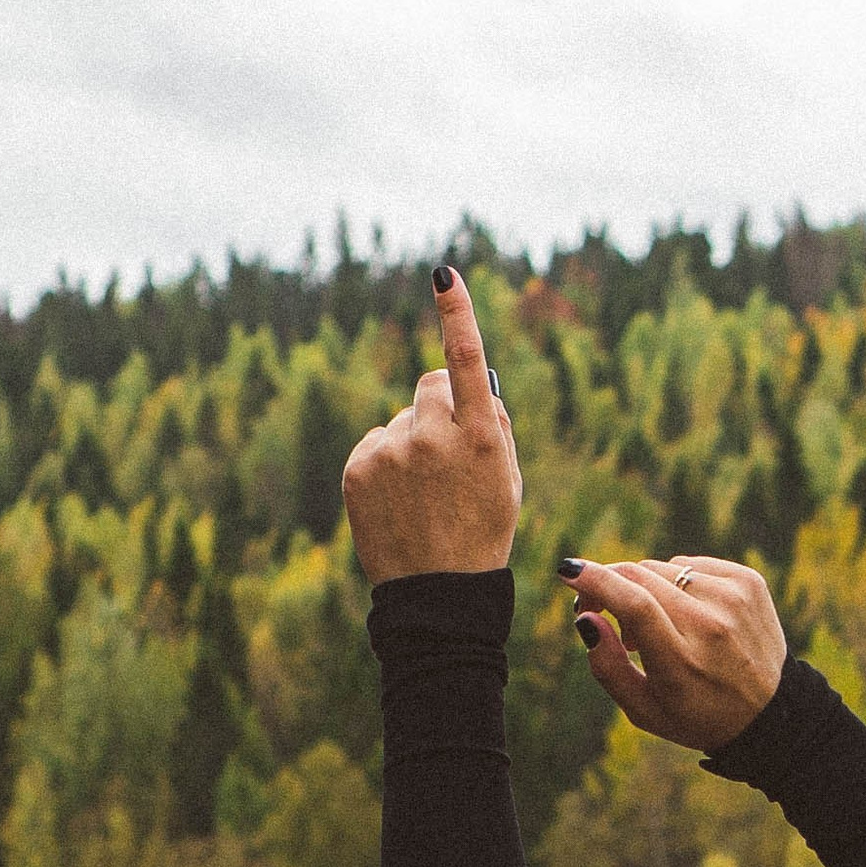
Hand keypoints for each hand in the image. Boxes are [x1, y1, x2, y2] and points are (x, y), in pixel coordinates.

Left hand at [342, 270, 521, 581]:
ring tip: (423, 493)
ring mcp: (391, 453)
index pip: (467, 360)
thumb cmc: (483, 533)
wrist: (437, 594)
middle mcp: (433, 437)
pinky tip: (398, 500)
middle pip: (431, 384)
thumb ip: (493, 423)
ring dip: (413, 441)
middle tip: (449, 453)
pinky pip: (376, 442)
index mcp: (481, 438)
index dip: (456, 312)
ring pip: (403, 419)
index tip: (442, 272)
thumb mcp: (507, 479)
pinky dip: (386, 463)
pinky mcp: (358, 469)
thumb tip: (469, 379)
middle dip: (440, 405)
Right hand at [564, 555, 786, 752]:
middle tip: (597, 610)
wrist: (771, 712)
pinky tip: (686, 614)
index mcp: (682, 662)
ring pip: (662, 568)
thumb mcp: (643, 710)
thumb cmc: (696, 713)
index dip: (597, 582)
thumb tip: (585, 618)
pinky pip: (690, 565)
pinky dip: (677, 583)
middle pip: (641, 578)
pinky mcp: (749, 582)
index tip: (568, 570)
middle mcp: (711, 625)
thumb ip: (607, 666)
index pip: (635, 604)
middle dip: (609, 584)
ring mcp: (734, 599)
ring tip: (653, 627)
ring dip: (645, 589)